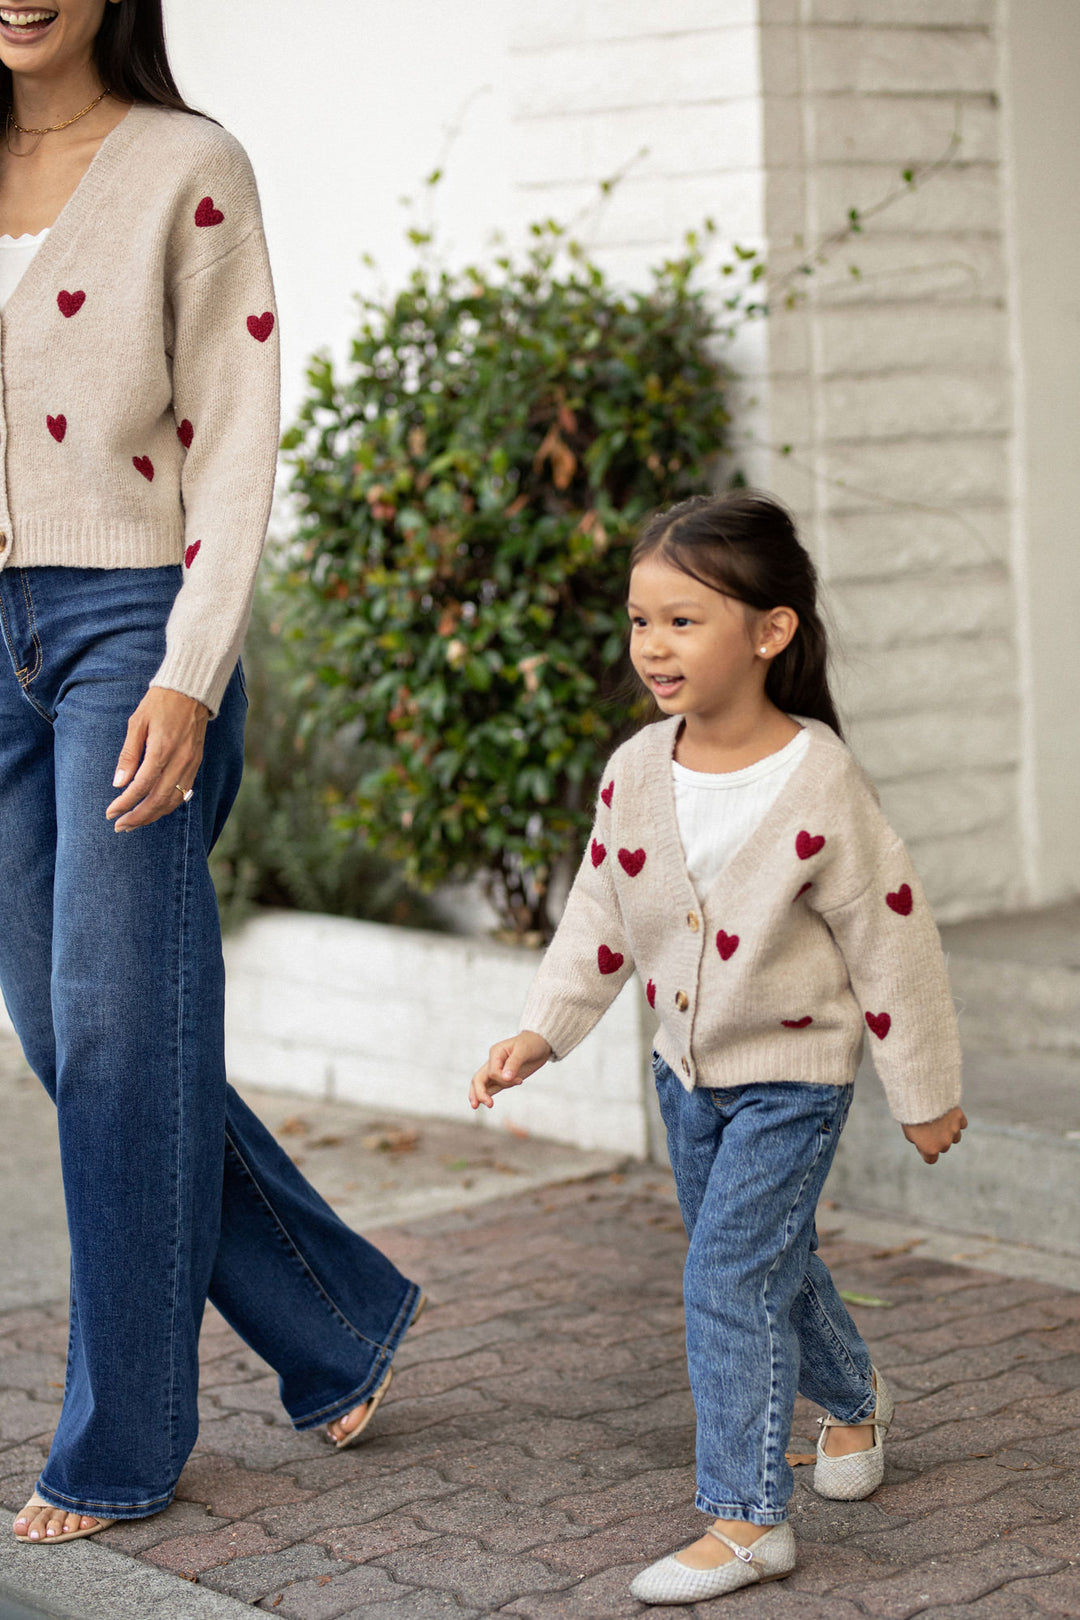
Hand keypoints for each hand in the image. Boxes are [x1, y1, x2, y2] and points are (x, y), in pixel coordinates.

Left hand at [106, 688, 209, 830]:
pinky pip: (183, 793)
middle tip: (120, 826)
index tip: (111, 813)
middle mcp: (179, 760)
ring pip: (173, 801)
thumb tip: (118, 783)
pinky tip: (155, 810)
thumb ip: (129, 755)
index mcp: (161, 749)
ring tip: (135, 823)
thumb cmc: (159, 703)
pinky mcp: (196, 764)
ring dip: (153, 815)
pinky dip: (168, 806)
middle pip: (158, 800)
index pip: (141, 786)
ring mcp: (190, 764)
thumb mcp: (137, 723)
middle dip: (138, 817)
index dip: (125, 803)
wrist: (191, 690)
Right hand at [469, 1031, 551, 1109]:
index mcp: (496, 1053)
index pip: (492, 1071)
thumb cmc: (531, 1044)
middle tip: (488, 1104)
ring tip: (477, 1106)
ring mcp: (497, 1071)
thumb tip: (505, 1078)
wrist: (540, 1044)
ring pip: (482, 1084)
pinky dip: (488, 1094)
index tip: (519, 1080)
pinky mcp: (504, 1078)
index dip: (503, 1079)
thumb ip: (513, 1064)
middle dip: (479, 1092)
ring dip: (480, 1095)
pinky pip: (492, 1087)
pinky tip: (487, 1102)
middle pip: (479, 1078)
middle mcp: (493, 1062)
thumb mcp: (524, 1050)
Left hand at [902, 1106, 966, 1163]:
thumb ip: (918, 1141)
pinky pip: (961, 1123)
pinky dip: (956, 1120)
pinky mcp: (959, 1118)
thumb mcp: (909, 1131)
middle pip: (943, 1147)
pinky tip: (947, 1113)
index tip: (922, 1143)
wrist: (921, 1095)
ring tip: (938, 1119)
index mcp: (930, 1148)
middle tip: (928, 1127)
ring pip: (955, 1137)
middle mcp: (944, 1142)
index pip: (931, 1159)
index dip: (926, 1151)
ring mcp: (953, 1130)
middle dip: (938, 1140)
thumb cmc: (911, 1114)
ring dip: (949, 1131)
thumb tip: (924, 1144)